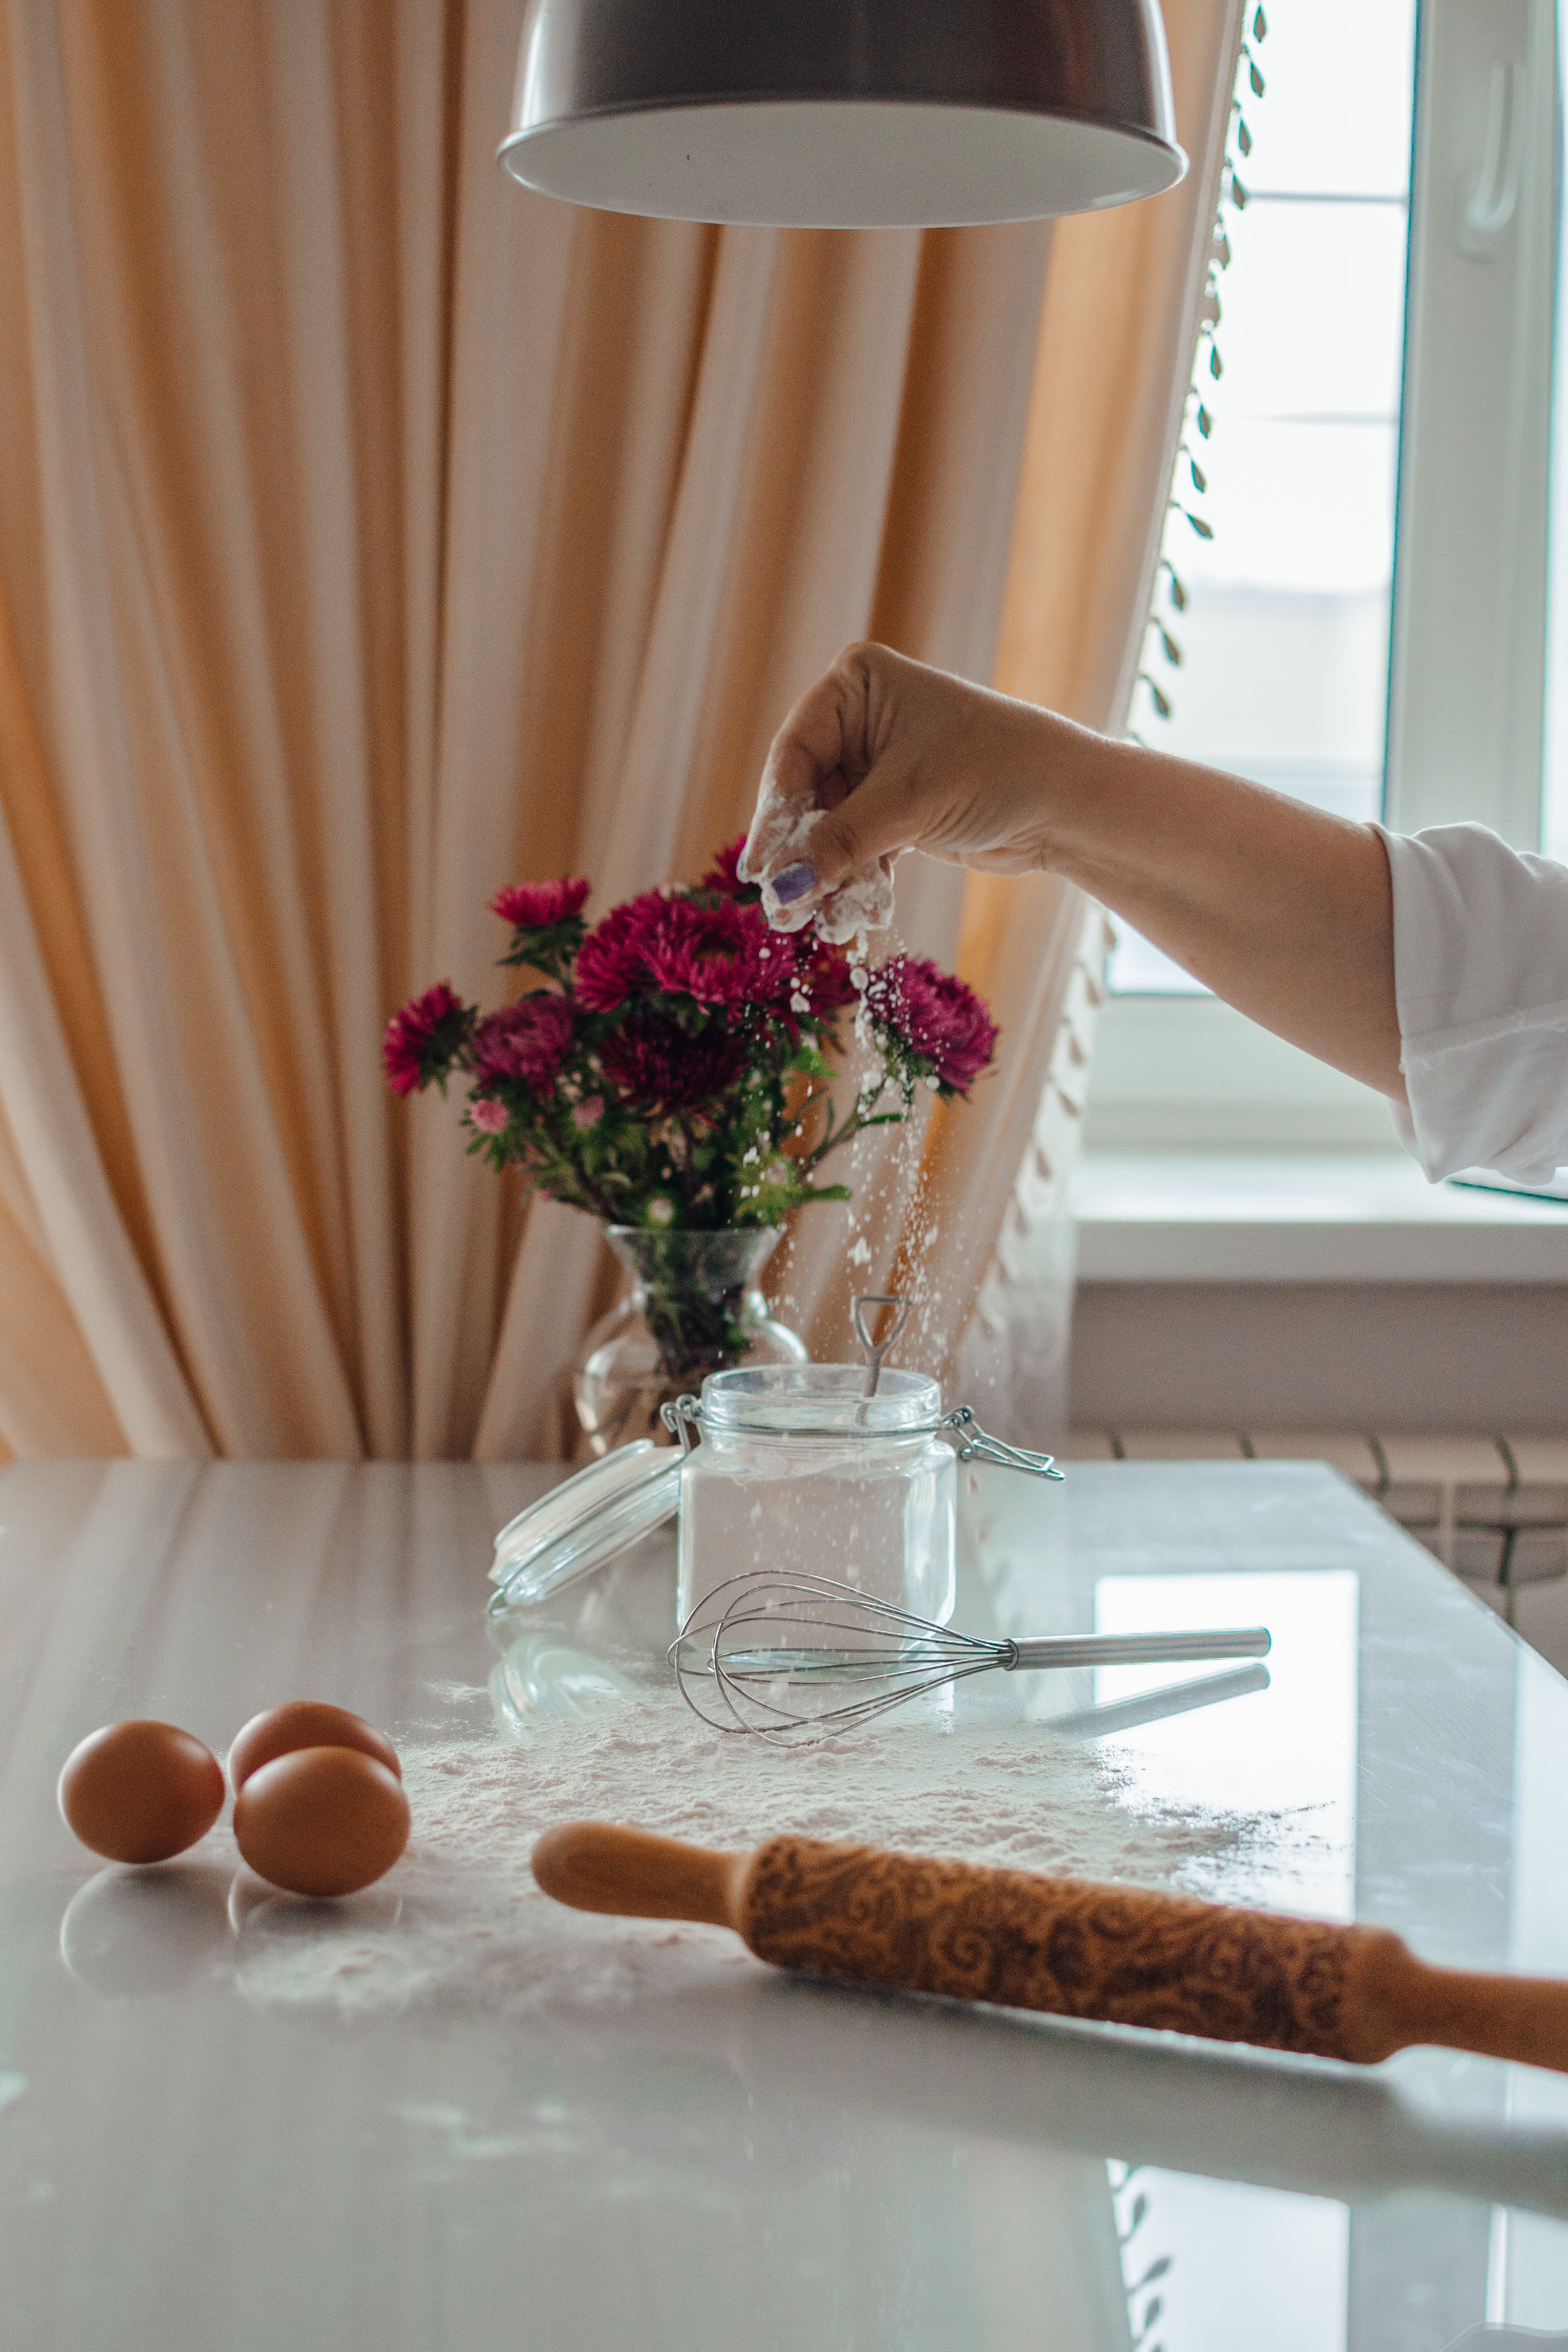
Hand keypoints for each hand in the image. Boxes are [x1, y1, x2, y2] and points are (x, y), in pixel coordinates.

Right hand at [739, 643, 1091, 938]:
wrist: (1067, 802)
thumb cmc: (995, 771)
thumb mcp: (907, 805)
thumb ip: (838, 845)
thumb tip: (779, 889)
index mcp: (857, 684)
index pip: (793, 754)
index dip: (776, 817)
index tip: (760, 871)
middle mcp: (862, 717)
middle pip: (806, 795)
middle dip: (803, 855)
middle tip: (786, 909)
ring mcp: (878, 763)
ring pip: (830, 827)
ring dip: (829, 876)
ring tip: (829, 922)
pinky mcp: (896, 806)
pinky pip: (857, 845)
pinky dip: (855, 879)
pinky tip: (857, 914)